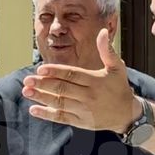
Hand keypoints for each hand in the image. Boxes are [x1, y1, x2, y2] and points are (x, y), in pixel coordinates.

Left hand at [21, 29, 139, 132]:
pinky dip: (47, 114)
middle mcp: (89, 96)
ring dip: (41, 98)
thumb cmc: (119, 87)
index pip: (72, 75)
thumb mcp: (117, 67)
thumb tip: (102, 31)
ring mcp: (84, 110)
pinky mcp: (81, 122)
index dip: (55, 72)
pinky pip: (61, 118)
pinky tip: (33, 109)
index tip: (40, 69)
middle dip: (44, 84)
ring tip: (27, 91)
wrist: (127, 114)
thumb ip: (107, 50)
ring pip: (60, 103)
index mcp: (95, 81)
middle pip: (63, 89)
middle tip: (27, 79)